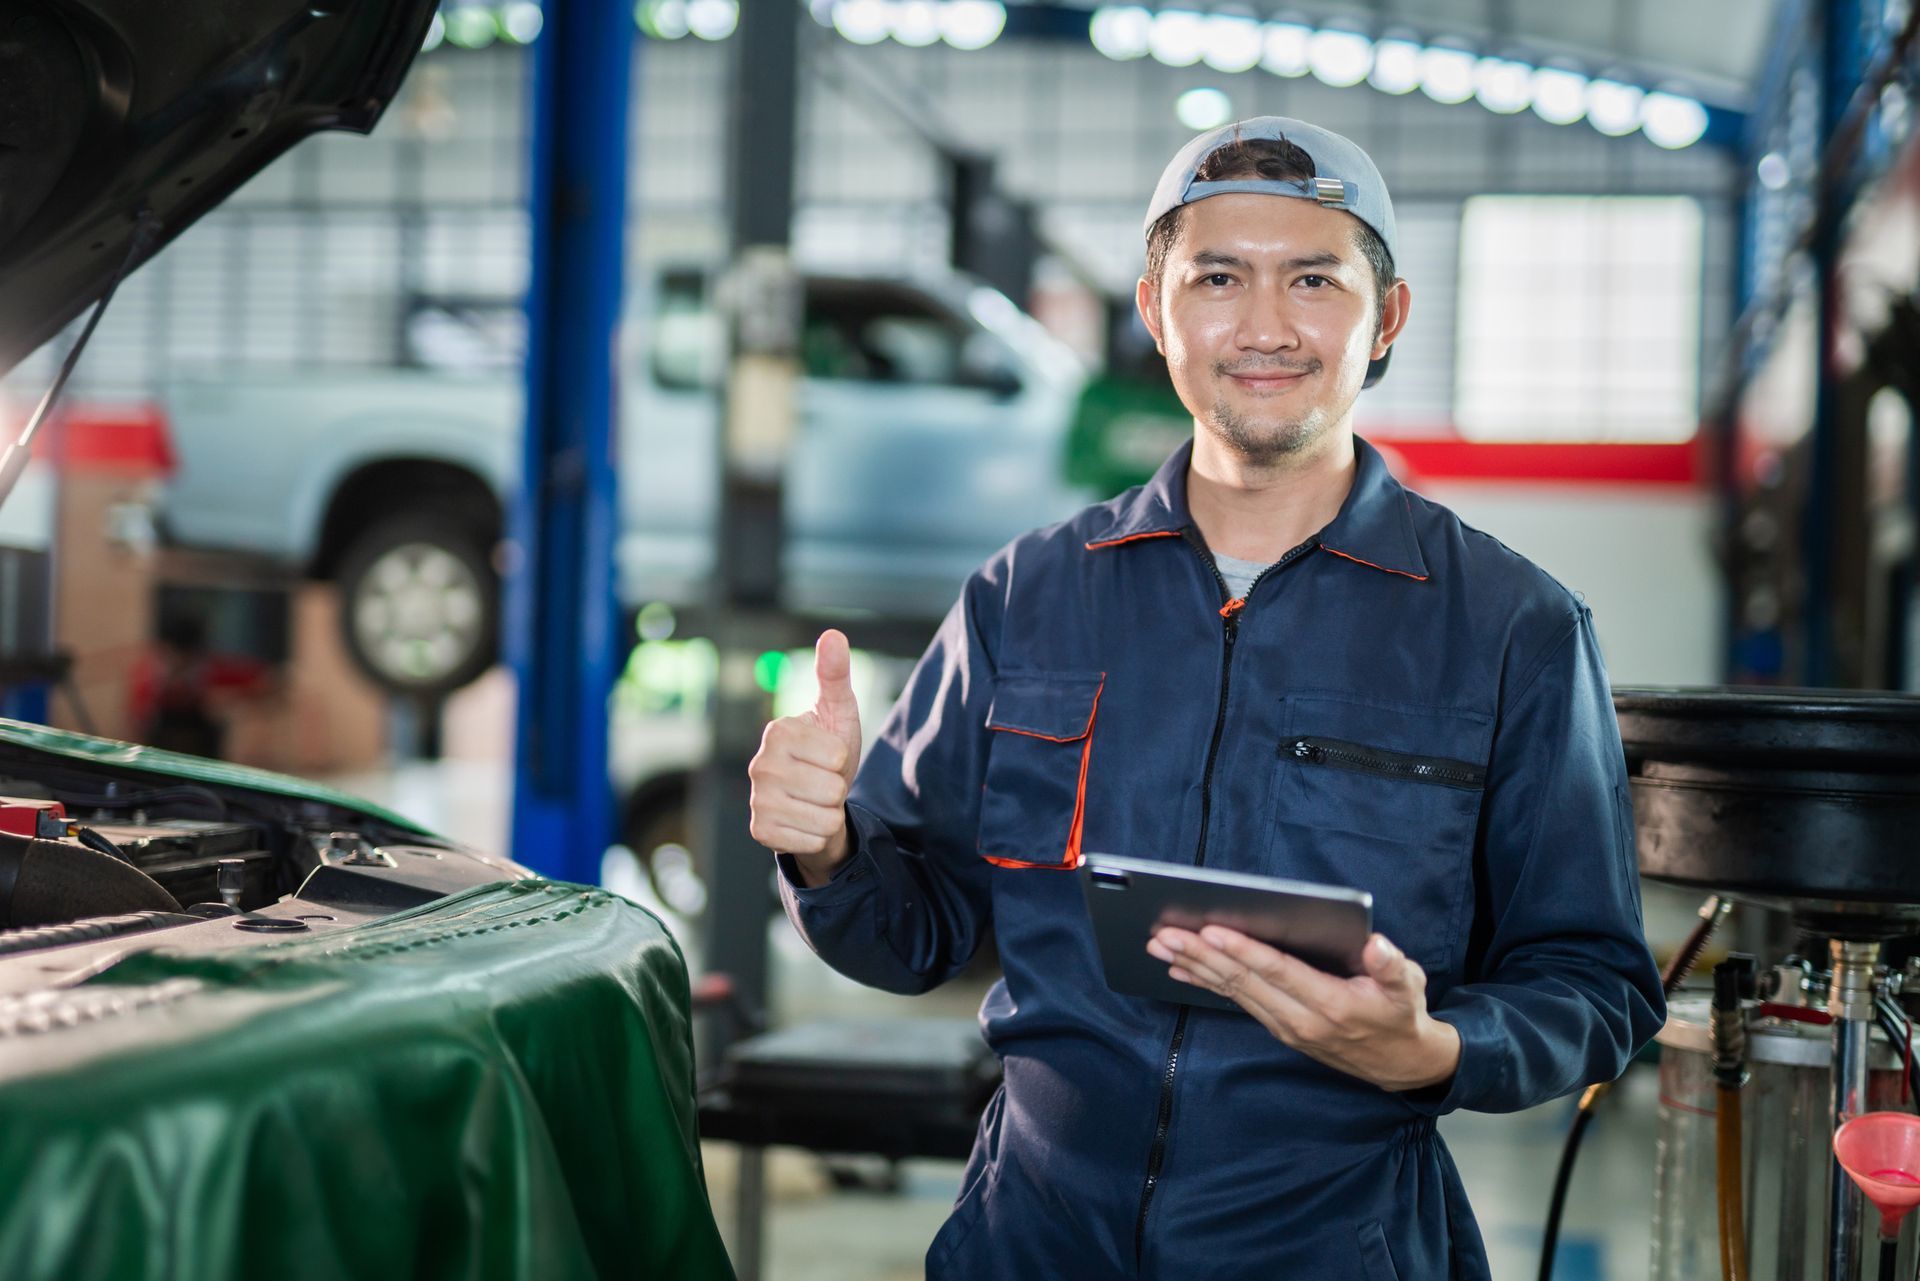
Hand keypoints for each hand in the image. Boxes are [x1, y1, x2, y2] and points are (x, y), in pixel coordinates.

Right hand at [747, 630, 862, 886]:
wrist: (818, 802)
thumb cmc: (830, 754)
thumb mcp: (838, 714)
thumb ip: (835, 675)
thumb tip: (833, 635)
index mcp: (778, 731)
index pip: (837, 754)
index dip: (842, 759)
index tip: (827, 757)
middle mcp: (760, 764)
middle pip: (831, 788)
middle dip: (837, 789)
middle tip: (822, 783)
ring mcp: (757, 799)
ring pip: (825, 817)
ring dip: (829, 813)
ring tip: (815, 801)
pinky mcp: (760, 831)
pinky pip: (813, 840)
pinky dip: (818, 835)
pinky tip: (804, 822)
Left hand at [1146, 927, 1460, 1093]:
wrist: (1402, 1064)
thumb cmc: (1401, 1014)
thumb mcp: (1409, 987)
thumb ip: (1392, 966)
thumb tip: (1375, 946)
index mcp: (1330, 1004)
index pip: (1278, 972)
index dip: (1243, 950)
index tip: (1210, 930)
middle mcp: (1301, 1019)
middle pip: (1243, 982)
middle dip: (1201, 956)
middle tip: (1165, 935)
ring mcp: (1286, 1027)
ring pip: (1233, 992)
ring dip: (1195, 967)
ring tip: (1161, 947)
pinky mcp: (1279, 1028)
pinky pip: (1237, 1002)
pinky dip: (1207, 983)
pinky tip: (1181, 970)